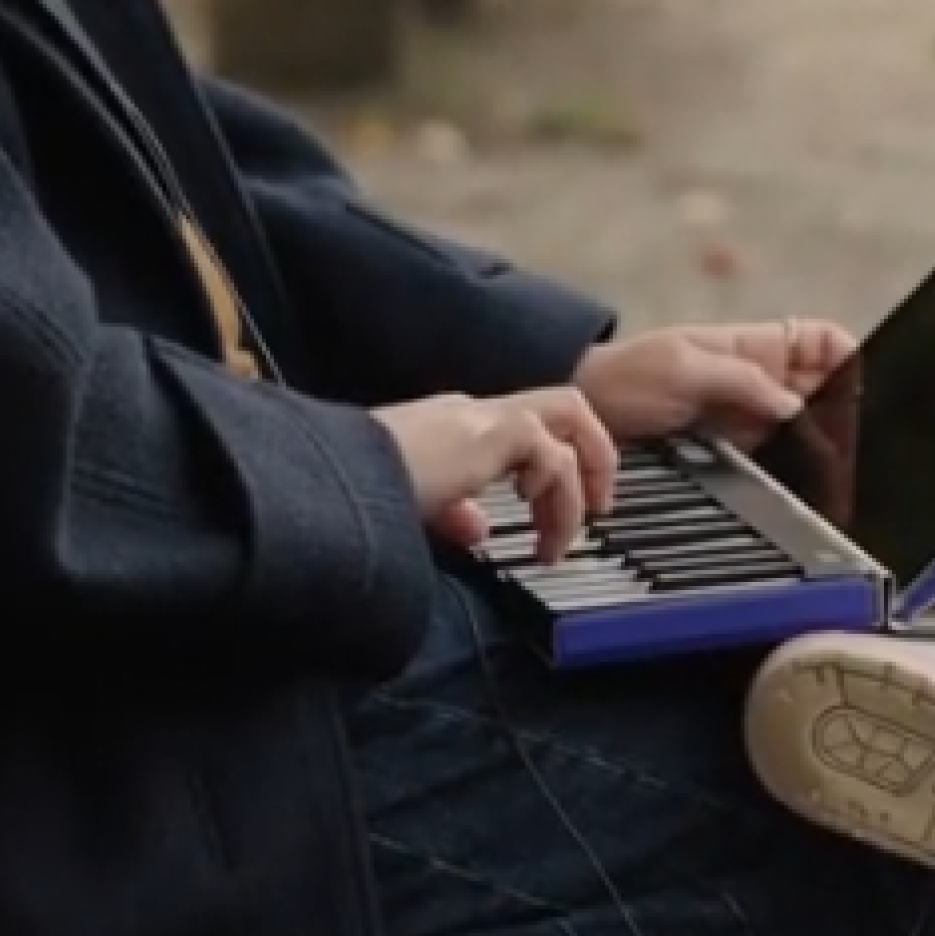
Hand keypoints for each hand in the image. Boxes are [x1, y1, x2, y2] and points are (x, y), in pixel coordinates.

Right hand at [371, 387, 617, 562]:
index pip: (521, 430)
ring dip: (587, 474)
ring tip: (576, 529)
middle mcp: (474, 411)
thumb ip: (451, 515)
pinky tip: (540, 527)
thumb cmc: (358, 492)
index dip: (548, 471)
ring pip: (572, 416)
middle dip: (594, 453)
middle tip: (598, 508)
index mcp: (454, 427)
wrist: (336, 477)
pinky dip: (562, 495)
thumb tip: (477, 530)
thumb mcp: (412, 508)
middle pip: (564, 405)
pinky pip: (555, 455)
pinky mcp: (496, 431)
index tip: (549, 518)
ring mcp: (485, 416)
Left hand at [573, 317, 858, 443]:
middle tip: (840, 437)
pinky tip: (794, 482)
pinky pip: (774, 459)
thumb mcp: (684, 366)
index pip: (823, 341)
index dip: (847, 357)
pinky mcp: (733, 454)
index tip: (854, 389)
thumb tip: (793, 405)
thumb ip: (742, 380)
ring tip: (822, 464)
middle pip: (823, 391)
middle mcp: (759, 382)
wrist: (581, 414)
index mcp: (753, 346)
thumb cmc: (624, 377)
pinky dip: (787, 468)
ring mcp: (747, 419)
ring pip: (804, 430)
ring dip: (814, 444)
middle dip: (838, 410)